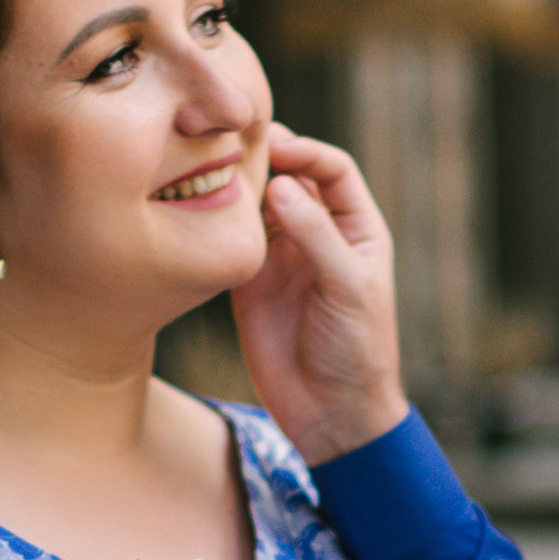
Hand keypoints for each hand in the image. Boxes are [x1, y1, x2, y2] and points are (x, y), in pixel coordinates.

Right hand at [230, 127, 410, 465]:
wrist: (331, 414)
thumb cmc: (358, 350)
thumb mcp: (348, 288)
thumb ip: (316, 235)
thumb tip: (280, 184)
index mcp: (356, 229)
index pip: (333, 170)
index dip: (308, 152)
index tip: (278, 147)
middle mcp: (318, 235)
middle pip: (291, 178)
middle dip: (267, 158)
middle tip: (234, 145)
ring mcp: (282, 257)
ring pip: (257, 205)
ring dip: (239, 187)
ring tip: (211, 172)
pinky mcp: (249, 282)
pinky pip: (232, 240)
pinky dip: (218, 223)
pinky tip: (200, 210)